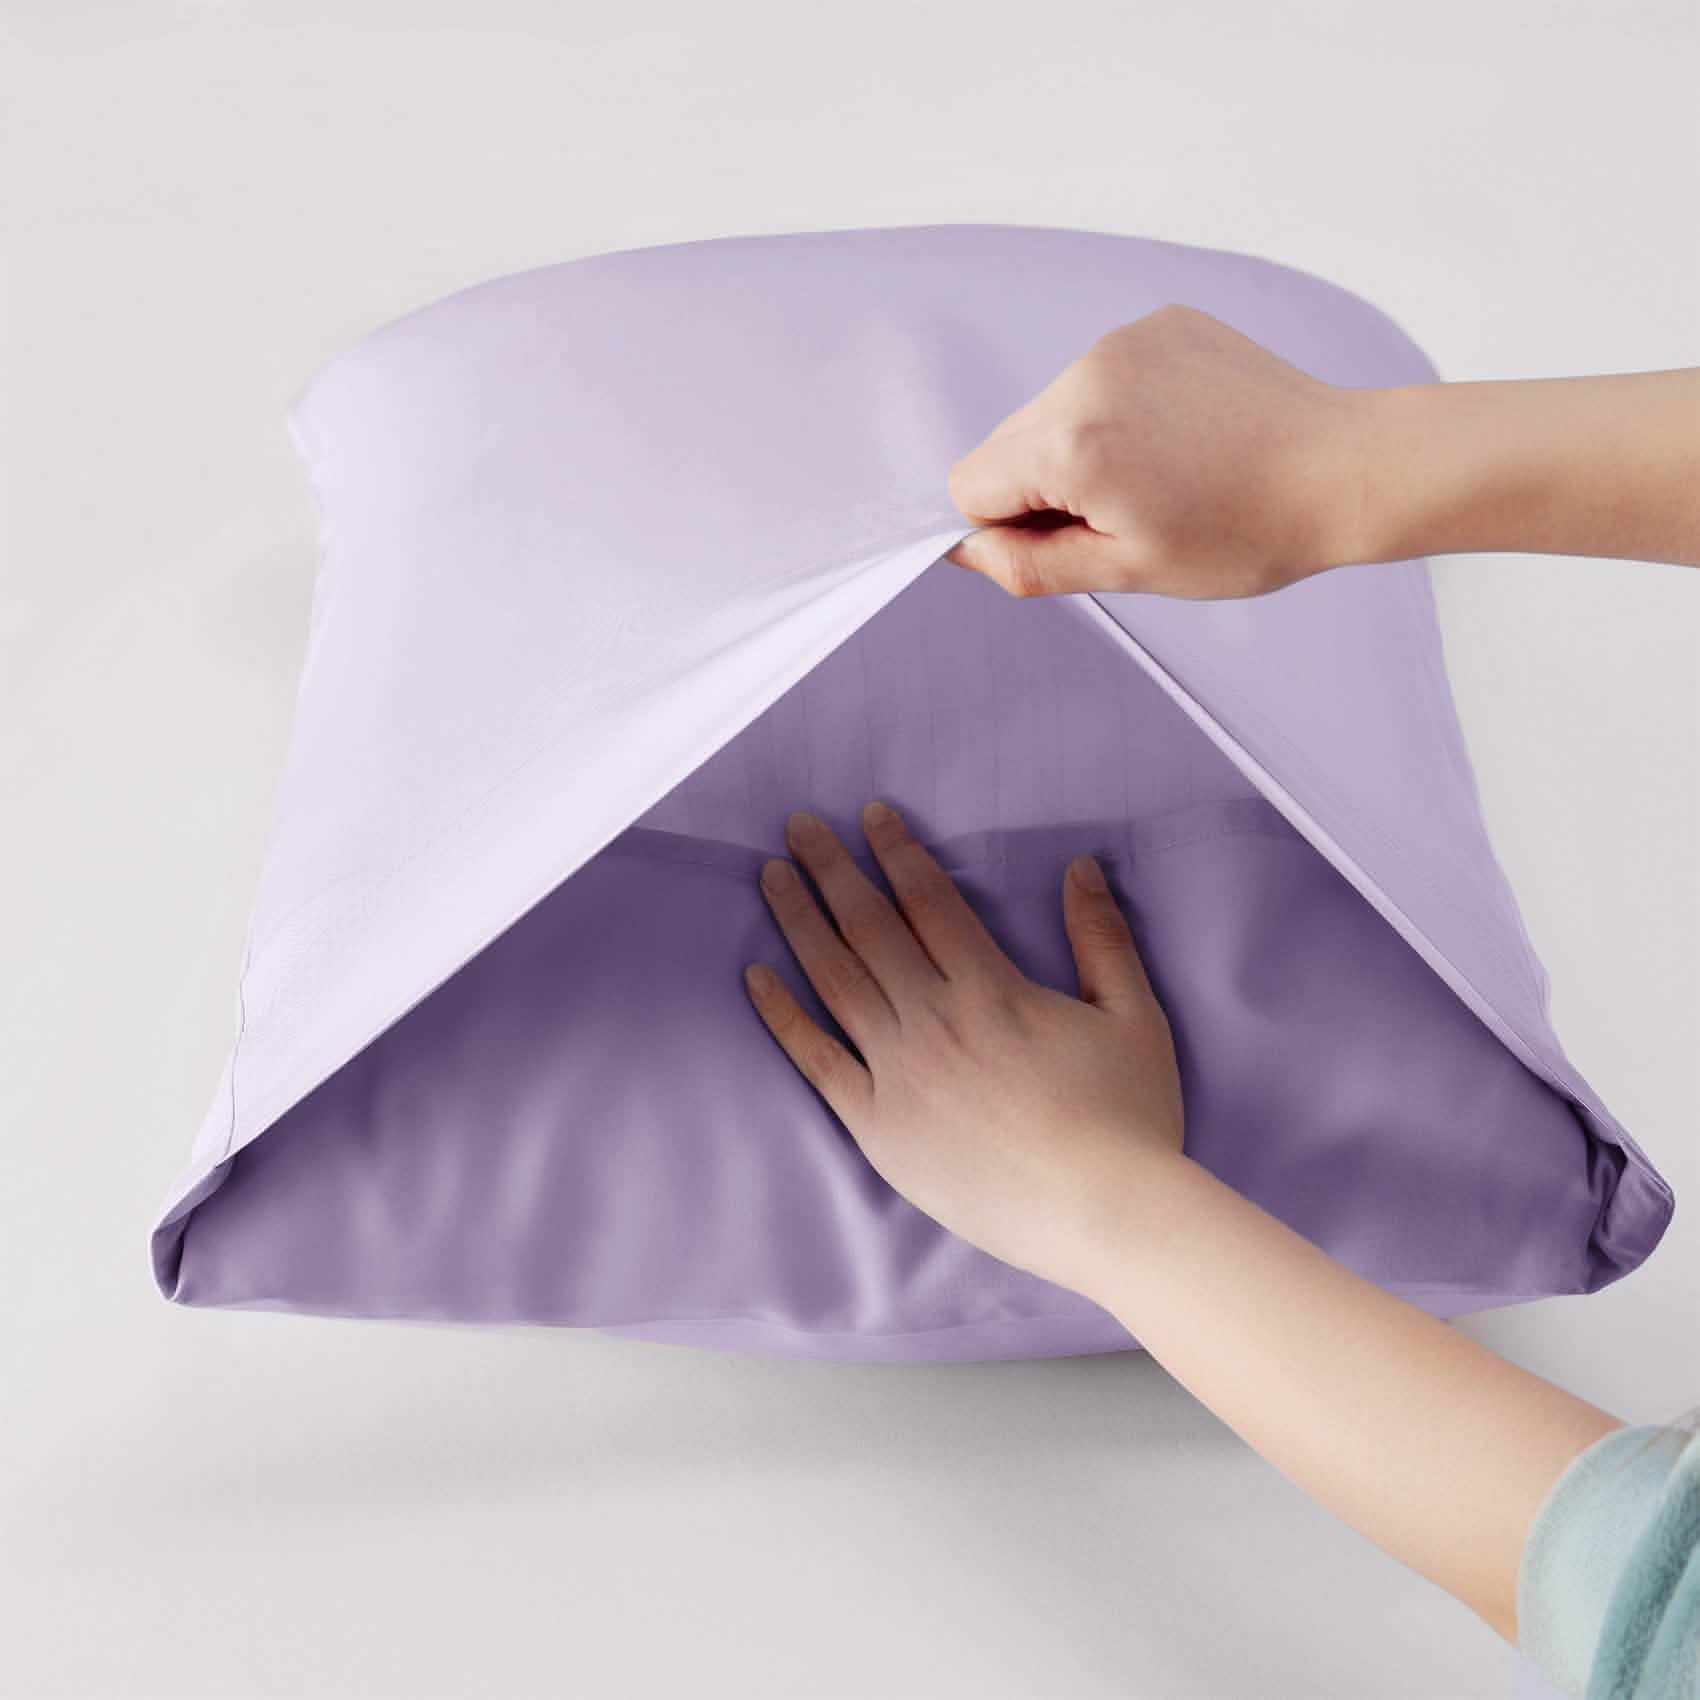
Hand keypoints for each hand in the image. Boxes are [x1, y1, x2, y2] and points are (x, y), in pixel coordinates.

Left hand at [742, 800, 1186, 1296]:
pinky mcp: (878, 1128)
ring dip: (800, 923)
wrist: (1105, 1216)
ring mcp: (898, 1074)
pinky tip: (757, 978)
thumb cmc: (1129, 1119)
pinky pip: (817, 1061)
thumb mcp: (1133, 1017)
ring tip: (772, 878)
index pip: (929, 900)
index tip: (869, 814)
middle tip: (798, 825)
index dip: (897, 850)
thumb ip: (1101, 938)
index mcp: (991, 988)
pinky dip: (783, 1016)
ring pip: (835, 980)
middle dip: (831, 869)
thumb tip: (1080, 865)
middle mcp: (933, 1019)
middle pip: (869, 927)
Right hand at [946, 304, 1373, 599]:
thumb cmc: (1245, 532)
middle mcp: (1085, 377)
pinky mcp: (1159, 325)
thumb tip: (966, 548)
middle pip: (1007, 442)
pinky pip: (1101, 376)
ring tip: (1162, 475)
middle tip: (1126, 514)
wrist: (1344, 469)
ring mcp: (1124, 340)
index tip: (1072, 539)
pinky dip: (1121, 410)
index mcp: (1070, 445)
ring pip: (1052, 410)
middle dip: (1044, 485)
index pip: (970, 483)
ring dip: (1082, 448)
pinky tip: (1180, 436)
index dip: (1008, 525)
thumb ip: (1028, 564)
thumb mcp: (1126, 571)